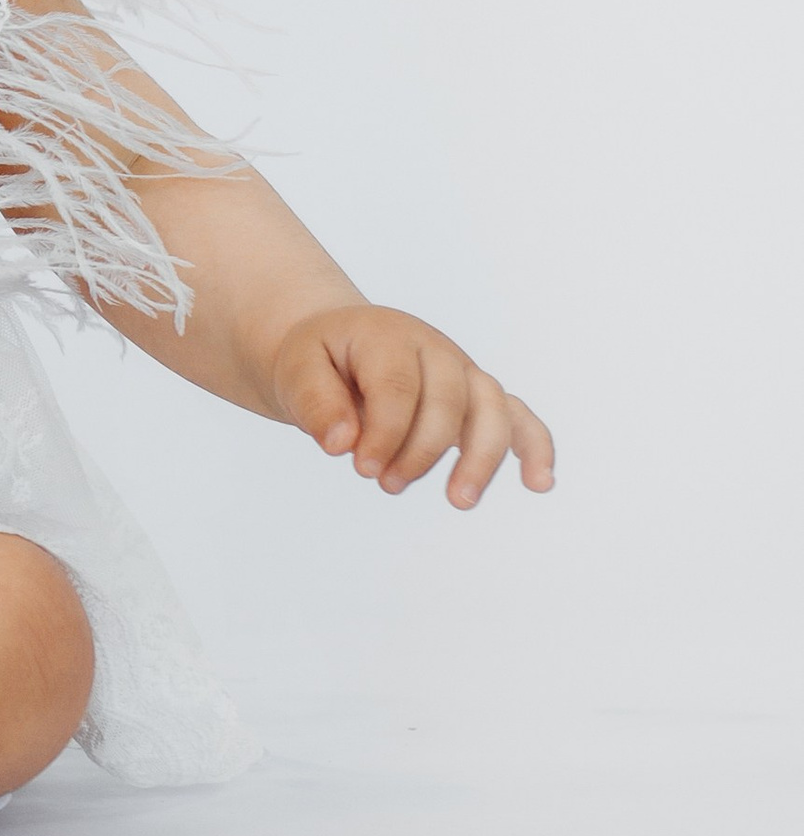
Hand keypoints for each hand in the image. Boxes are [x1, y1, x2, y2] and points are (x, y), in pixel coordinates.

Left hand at [270, 305, 554, 507]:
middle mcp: (434, 349)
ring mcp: (462, 371)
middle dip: (420, 451)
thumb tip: (343, 442)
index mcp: (388, 335)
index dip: (384, 433)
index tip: (361, 469)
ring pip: (492, 409)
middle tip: (385, 484)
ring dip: (481, 458)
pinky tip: (540, 483)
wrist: (335, 346)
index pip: (399, 387)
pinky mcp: (477, 396)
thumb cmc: (318, 361)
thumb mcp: (297, 370)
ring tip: (459, 500)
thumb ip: (314, 402)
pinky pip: (518, 416)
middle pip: (449, 401)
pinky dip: (535, 446)